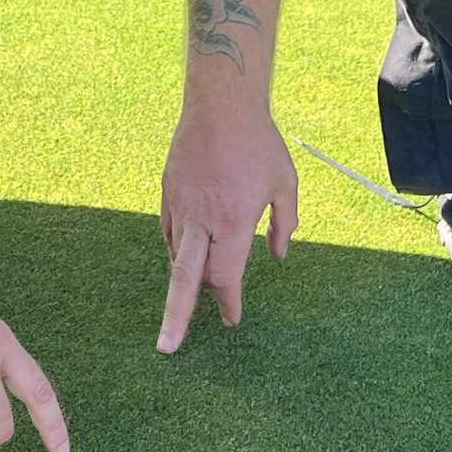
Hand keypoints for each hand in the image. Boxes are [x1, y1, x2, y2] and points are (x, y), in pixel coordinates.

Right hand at [157, 100, 298, 353]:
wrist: (220, 103)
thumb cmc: (258, 143)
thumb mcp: (284, 183)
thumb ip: (284, 224)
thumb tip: (278, 255)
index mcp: (232, 223)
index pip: (225, 277)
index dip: (229, 303)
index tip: (233, 320)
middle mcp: (201, 220)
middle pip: (185, 280)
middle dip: (177, 317)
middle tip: (168, 348)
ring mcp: (179, 206)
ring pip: (176, 256)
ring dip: (182, 281)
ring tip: (183, 304)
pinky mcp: (167, 192)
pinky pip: (169, 232)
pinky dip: (177, 250)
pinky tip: (184, 258)